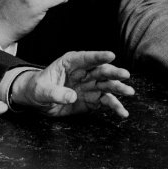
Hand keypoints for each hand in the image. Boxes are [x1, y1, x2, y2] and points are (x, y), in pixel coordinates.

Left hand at [14, 51, 133, 117]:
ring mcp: (90, 86)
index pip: (87, 58)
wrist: (38, 101)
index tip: (111, 55)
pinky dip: (115, 107)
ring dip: (118, 88)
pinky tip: (123, 113)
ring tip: (129, 92)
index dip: (99, 56)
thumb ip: (56, 93)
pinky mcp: (92, 99)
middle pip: (101, 71)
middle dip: (113, 73)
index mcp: (71, 63)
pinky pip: (106, 102)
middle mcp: (84, 72)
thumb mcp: (42, 90)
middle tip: (124, 75)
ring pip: (107, 85)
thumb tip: (71, 96)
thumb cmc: (38, 89)